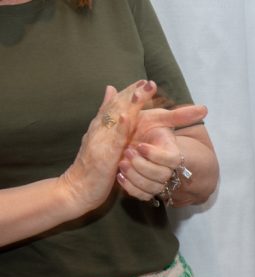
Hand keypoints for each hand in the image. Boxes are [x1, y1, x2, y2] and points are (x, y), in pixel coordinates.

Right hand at [59, 80, 155, 210]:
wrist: (78, 188)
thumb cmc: (93, 166)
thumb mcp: (101, 139)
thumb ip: (107, 117)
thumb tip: (111, 91)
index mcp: (101, 126)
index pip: (117, 104)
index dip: (130, 91)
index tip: (145, 81)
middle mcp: (99, 129)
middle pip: (117, 106)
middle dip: (133, 93)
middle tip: (148, 82)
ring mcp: (100, 140)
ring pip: (115, 118)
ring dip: (129, 104)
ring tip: (141, 91)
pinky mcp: (103, 154)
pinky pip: (112, 139)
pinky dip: (120, 127)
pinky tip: (127, 116)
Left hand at [116, 104, 208, 201]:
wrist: (126, 141)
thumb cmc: (143, 127)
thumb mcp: (159, 117)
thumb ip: (180, 115)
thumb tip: (205, 108)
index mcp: (173, 153)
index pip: (172, 160)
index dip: (156, 155)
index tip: (140, 145)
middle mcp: (167, 169)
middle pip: (162, 176)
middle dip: (143, 165)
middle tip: (128, 152)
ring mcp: (157, 181)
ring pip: (152, 188)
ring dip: (135, 176)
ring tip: (121, 163)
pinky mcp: (145, 190)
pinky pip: (141, 195)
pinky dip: (130, 188)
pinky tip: (119, 176)